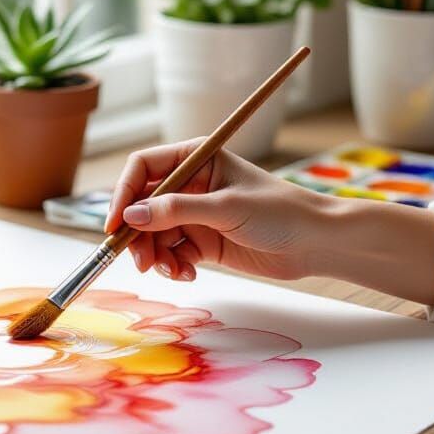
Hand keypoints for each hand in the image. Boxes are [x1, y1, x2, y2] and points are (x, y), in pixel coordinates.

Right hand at [105, 138, 433, 305]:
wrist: (317, 244)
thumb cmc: (280, 212)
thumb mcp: (226, 207)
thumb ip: (176, 210)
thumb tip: (130, 216)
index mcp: (195, 159)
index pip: (143, 168)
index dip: (124, 193)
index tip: (115, 223)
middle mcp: (190, 184)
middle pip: (143, 205)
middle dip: (138, 234)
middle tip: (140, 261)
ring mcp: (195, 214)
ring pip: (154, 233)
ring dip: (155, 254)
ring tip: (171, 271)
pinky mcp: (203, 241)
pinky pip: (172, 252)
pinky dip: (173, 265)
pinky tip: (188, 274)